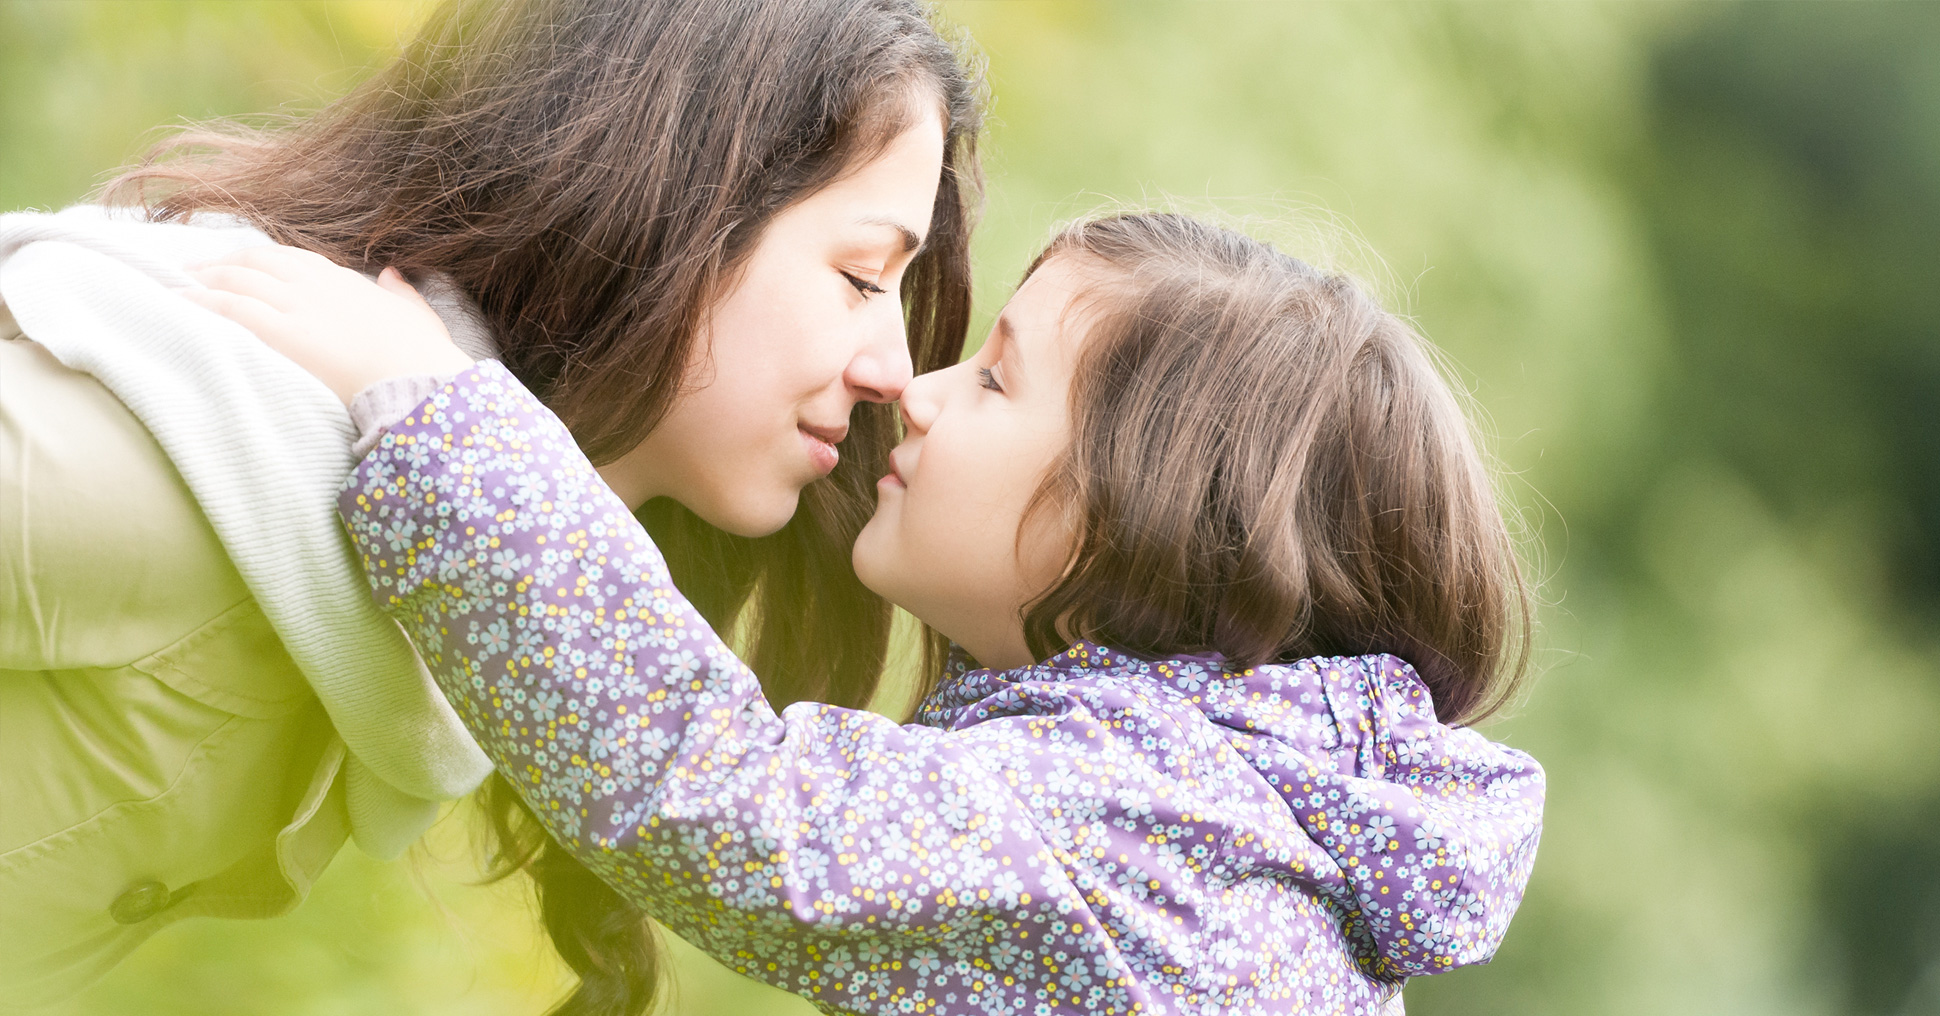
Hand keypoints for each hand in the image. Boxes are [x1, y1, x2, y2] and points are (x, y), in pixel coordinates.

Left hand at [182, 246, 474, 405]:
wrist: (416, 382)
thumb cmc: (421, 357)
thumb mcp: (419, 316)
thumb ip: (402, 293)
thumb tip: (393, 274)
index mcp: (347, 282)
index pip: (294, 258)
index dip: (261, 259)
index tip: (241, 264)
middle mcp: (318, 286)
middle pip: (257, 260)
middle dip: (222, 262)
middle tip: (195, 270)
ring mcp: (298, 306)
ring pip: (238, 278)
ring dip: (204, 279)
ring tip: (178, 285)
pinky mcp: (283, 332)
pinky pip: (230, 307)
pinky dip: (201, 301)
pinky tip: (181, 303)